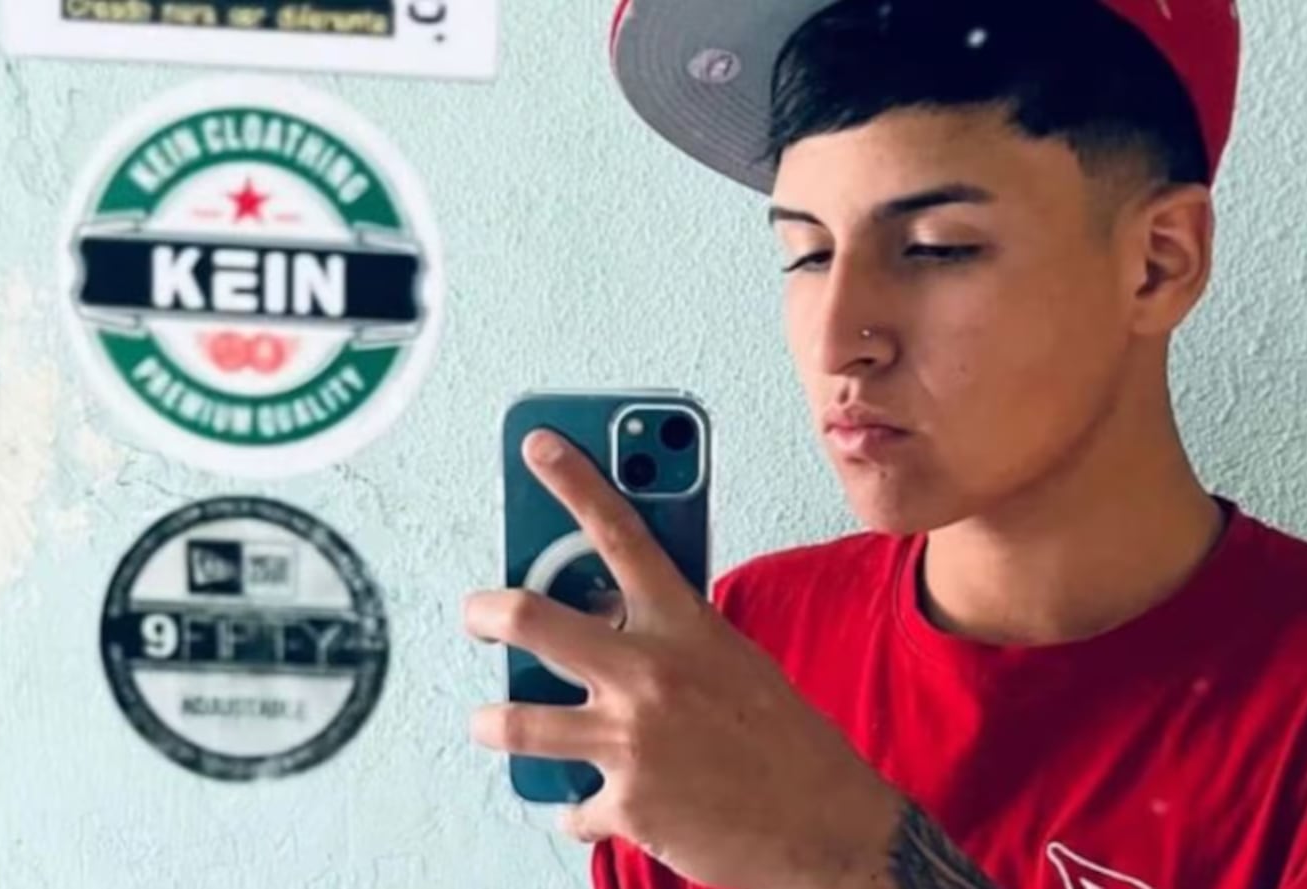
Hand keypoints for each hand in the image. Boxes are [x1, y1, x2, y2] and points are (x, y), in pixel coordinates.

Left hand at [464, 430, 898, 888]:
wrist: (829, 827)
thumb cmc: (788, 741)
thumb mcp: (734, 661)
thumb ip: (673, 634)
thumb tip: (612, 618)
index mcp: (685, 625)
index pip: (622, 531)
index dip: (575, 480)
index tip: (540, 445)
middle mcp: (649, 674)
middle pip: (534, 618)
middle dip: (487, 612)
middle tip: (477, 614)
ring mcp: (631, 740)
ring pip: (517, 722)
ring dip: (495, 722)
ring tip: (491, 721)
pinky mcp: (624, 804)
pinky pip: (571, 805)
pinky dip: (578, 807)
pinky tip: (593, 802)